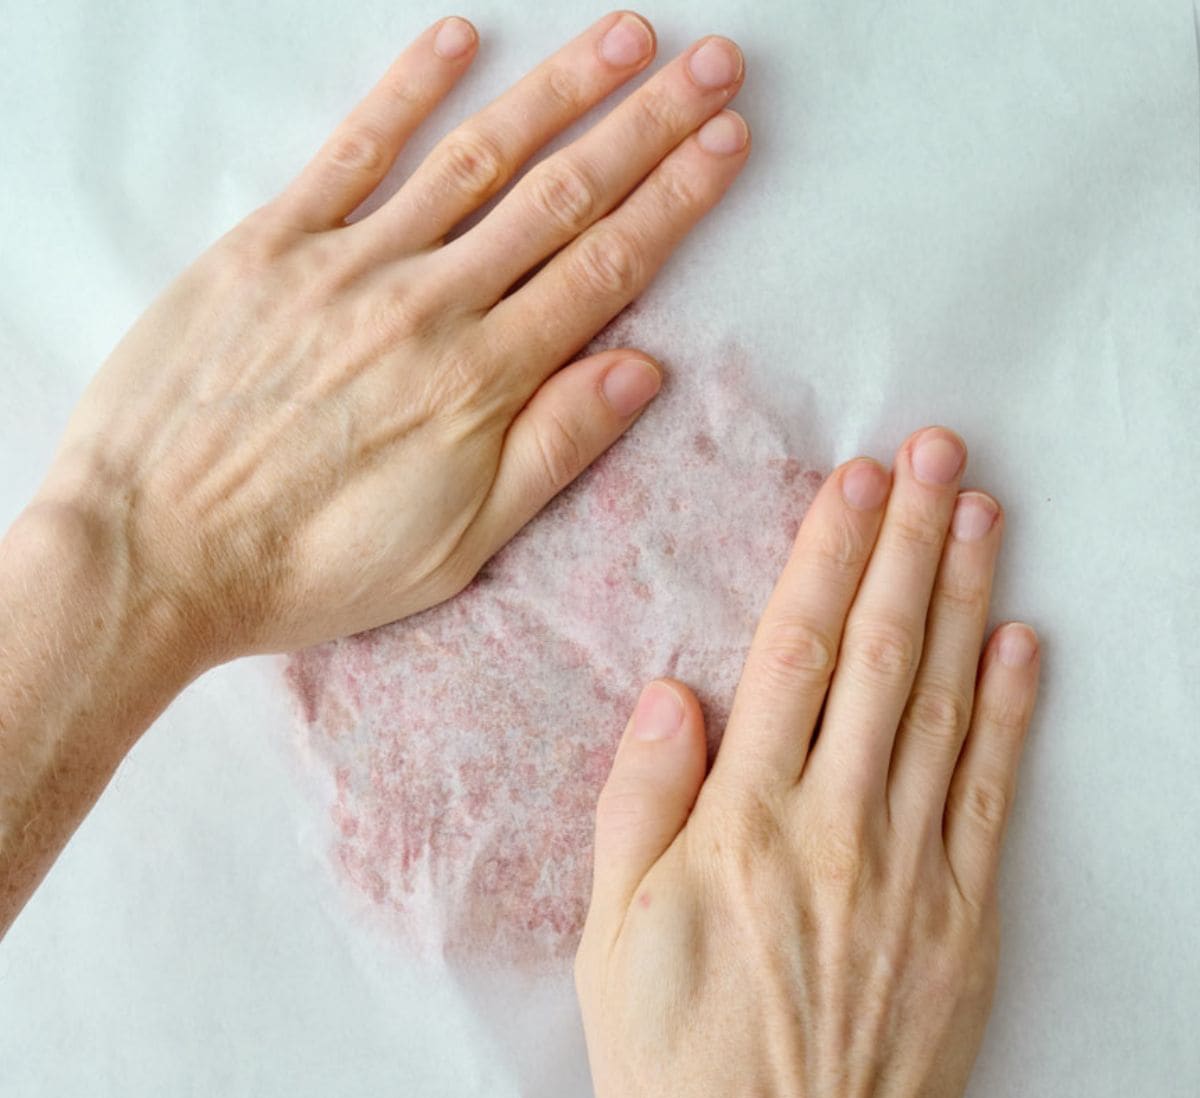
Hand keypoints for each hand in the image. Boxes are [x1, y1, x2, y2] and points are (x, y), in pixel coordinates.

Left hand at [33, 12, 748, 664]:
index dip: (675, 199)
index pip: (604, 268)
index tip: (726, 141)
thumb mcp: (455, 546)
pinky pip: (350, 153)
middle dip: (646, 124)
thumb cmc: (310, 566)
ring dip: (558, 90)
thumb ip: (551, 451)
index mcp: (480, 381)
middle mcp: (427, 305)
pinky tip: (459, 39)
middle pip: (559, 196)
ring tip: (626, 37)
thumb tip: (641, 370)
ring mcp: (347, 265)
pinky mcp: (269, 247)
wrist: (154, 553)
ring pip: (474, 159)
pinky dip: (406, 91)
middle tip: (712, 63)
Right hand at [575, 428, 1040, 1097]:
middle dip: (907, 543)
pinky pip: (991, 793)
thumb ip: (639, 806)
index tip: (851, 483)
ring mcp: (910, 867)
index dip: (823, 559)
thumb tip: (670, 694)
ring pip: (942, 704)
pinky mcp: (962, 914)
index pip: (791, 658)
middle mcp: (835, 826)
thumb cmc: (682, 1069)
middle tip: (933, 454)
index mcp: (742, 824)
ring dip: (963, 597)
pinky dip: (1011, 710)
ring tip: (980, 512)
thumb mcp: (612, 943)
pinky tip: (1022, 641)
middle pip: (878, 657)